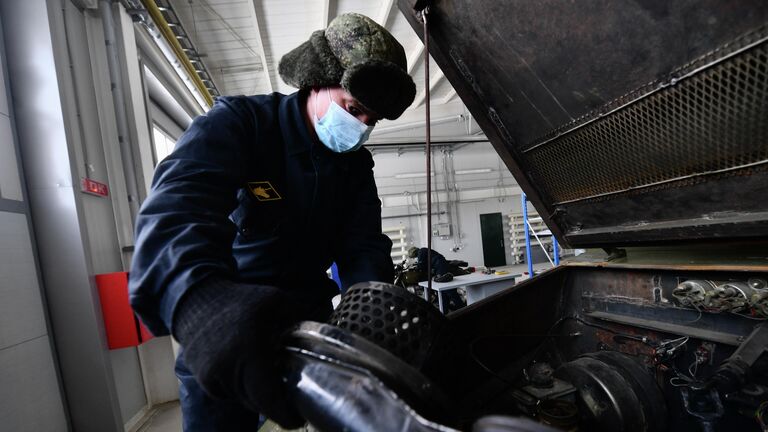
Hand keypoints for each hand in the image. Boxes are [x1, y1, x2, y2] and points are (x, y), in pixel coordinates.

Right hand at [173, 279, 322, 427]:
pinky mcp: (203, 381)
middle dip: (277, 405)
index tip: (300, 418)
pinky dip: (242, 388)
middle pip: (258, 404)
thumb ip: (298, 317)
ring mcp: (211, 378)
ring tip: (271, 378)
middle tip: (292, 398)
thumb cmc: (239, 300)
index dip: (286, 415)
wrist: (195, 301)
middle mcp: (227, 370)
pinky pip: (230, 394)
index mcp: (248, 352)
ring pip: (244, 401)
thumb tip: (320, 333)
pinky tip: (249, 370)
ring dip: (259, 395)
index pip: (268, 398)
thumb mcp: (275, 300)